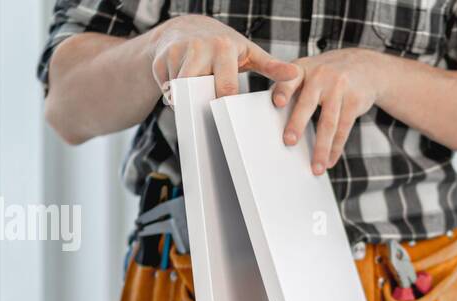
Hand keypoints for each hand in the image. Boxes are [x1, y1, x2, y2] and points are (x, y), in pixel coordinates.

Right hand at [149, 15, 297, 100]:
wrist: (186, 27)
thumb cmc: (224, 44)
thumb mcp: (249, 52)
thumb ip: (272, 66)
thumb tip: (296, 74)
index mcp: (223, 49)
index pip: (226, 85)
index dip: (226, 102)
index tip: (230, 116)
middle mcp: (198, 49)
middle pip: (199, 90)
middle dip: (202, 104)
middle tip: (210, 114)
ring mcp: (176, 54)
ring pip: (180, 92)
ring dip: (188, 102)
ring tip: (197, 101)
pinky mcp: (159, 62)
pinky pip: (166, 91)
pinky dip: (174, 97)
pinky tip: (182, 91)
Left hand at [272, 49, 389, 174]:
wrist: (364, 65)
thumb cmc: (326, 75)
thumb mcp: (308, 72)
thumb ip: (290, 88)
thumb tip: (269, 121)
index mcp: (302, 69)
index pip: (290, 80)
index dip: (284, 91)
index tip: (277, 103)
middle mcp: (320, 76)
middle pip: (308, 103)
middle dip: (298, 123)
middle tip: (289, 142)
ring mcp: (339, 88)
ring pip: (329, 123)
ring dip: (321, 148)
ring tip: (315, 168)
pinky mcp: (355, 101)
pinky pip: (344, 128)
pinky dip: (336, 148)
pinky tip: (330, 161)